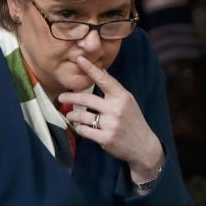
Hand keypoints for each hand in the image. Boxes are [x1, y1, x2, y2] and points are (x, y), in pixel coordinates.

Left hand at [59, 56, 162, 181]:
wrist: (144, 146)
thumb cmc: (133, 121)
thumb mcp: (128, 102)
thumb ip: (114, 90)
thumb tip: (101, 73)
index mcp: (122, 97)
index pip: (104, 79)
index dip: (91, 68)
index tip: (80, 59)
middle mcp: (116, 109)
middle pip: (86, 99)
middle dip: (70, 96)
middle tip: (61, 96)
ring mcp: (111, 124)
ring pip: (82, 116)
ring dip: (72, 114)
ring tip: (70, 115)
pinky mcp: (105, 138)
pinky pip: (84, 130)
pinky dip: (79, 128)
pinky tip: (80, 126)